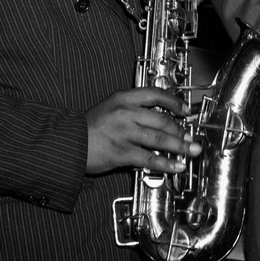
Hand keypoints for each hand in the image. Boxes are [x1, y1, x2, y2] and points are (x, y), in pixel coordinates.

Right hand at [84, 87, 202, 174]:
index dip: (174, 101)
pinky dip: (166, 163)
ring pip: (160, 139)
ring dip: (180, 146)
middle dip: (181, 130)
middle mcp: (126, 113)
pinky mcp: (122, 152)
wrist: (68, 143)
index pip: (156, 94)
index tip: (185, 110)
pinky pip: (150, 158)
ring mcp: (124, 133)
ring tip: (191, 151)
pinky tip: (177, 166)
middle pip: (162, 120)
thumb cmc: (90, 127)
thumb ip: (133, 109)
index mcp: (123, 98)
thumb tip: (160, 119)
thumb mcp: (111, 107)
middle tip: (191, 137)